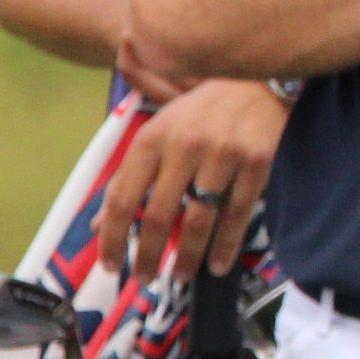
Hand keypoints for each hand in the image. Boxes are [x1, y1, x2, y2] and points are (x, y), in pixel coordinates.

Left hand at [96, 77, 290, 282]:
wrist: (261, 80)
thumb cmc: (203, 108)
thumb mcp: (159, 127)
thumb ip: (129, 170)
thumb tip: (98, 222)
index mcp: (152, 137)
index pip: (121, 197)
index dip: (111, 237)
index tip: (110, 265)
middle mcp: (184, 145)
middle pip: (157, 216)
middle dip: (146, 256)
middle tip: (143, 279)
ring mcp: (223, 154)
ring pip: (199, 221)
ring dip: (187, 257)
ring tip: (179, 276)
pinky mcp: (256, 162)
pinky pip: (237, 214)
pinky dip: (226, 246)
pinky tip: (218, 264)